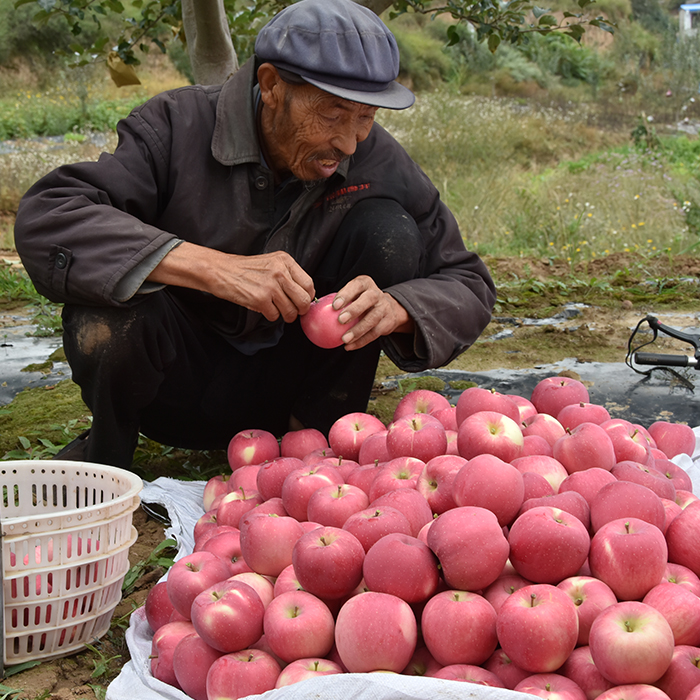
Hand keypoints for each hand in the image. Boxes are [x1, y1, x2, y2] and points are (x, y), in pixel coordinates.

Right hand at [148, 242, 314, 321]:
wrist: (220, 271)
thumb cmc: (245, 269)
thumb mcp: (271, 263)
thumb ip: (288, 275)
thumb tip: (304, 295)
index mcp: (285, 261)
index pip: (309, 284)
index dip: (307, 297)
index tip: (302, 301)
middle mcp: (280, 271)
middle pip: (303, 300)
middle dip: (300, 310)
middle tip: (293, 311)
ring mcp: (271, 285)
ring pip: (291, 311)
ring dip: (285, 315)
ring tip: (276, 310)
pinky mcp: (260, 299)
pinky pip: (275, 316)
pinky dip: (270, 315)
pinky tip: (263, 307)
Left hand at [331, 275, 413, 350]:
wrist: (388, 309)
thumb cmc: (361, 301)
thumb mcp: (353, 295)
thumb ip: (338, 301)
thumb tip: (312, 311)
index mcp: (365, 284)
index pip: (356, 285)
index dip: (346, 294)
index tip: (335, 306)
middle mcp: (376, 294)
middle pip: (368, 299)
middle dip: (354, 309)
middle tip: (340, 320)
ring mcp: (384, 308)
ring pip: (373, 318)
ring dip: (358, 330)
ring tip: (345, 339)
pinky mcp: (387, 322)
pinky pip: (375, 333)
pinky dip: (361, 341)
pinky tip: (350, 346)